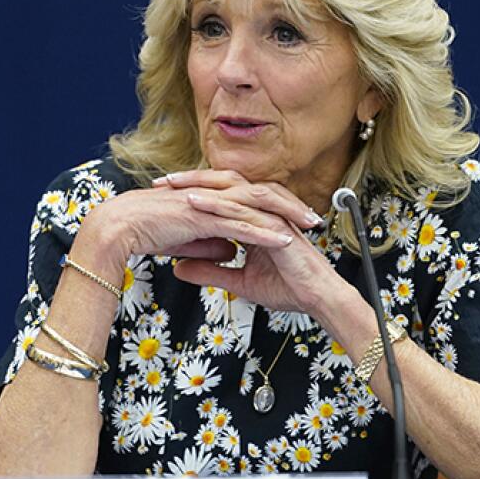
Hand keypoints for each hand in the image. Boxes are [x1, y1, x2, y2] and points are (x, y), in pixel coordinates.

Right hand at [72, 169, 317, 275]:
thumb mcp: (187, 241)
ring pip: (257, 207)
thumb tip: (231, 250)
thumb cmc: (146, 231)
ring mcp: (209, 202)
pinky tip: (284, 241)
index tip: (298, 221)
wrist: (118, 227)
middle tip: (315, 220)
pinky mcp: (203, 215)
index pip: (251, 199)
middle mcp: (214, 194)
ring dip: (286, 218)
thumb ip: (210, 243)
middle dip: (291, 208)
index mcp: (210, 197)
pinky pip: (240, 223)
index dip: (277, 209)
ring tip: (310, 229)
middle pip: (262, 196)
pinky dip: (265, 232)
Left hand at [156, 172, 343, 315]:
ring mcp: (271, 215)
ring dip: (203, 186)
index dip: (192, 193)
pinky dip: (220, 205)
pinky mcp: (276, 226)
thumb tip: (179, 268)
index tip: (163, 197)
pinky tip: (198, 203)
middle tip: (162, 182)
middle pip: (225, 184)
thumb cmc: (288, 287)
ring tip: (175, 187)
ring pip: (234, 190)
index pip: (220, 196)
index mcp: (254, 218)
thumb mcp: (238, 281)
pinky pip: (245, 211)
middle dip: (192, 180)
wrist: (317, 299)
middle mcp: (263, 211)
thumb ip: (209, 271)